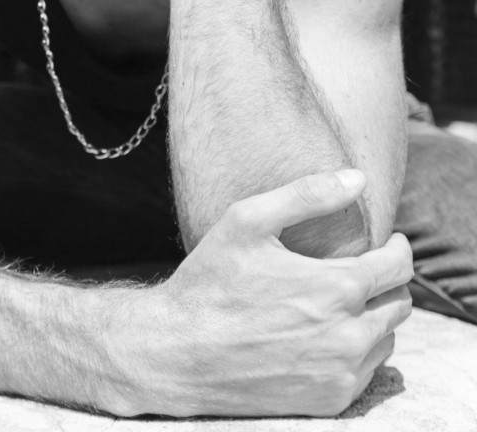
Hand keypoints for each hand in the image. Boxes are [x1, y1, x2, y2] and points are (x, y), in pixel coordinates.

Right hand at [117, 171, 411, 417]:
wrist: (178, 353)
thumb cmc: (211, 281)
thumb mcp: (248, 221)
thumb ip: (307, 195)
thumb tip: (357, 178)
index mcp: (335, 289)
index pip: (399, 266)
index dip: (397, 246)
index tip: (386, 239)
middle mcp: (347, 337)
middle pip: (401, 303)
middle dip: (388, 280)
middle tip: (361, 267)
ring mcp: (340, 374)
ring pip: (387, 339)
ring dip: (375, 316)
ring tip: (341, 300)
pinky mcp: (329, 402)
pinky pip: (367, 371)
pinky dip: (358, 350)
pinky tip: (327, 333)